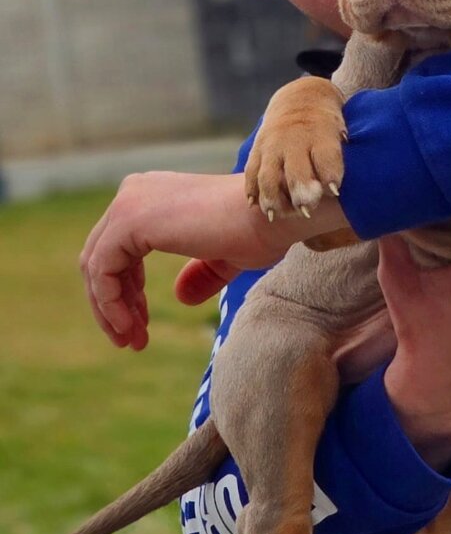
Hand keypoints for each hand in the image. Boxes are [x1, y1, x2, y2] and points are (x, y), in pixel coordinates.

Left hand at [80, 171, 347, 349]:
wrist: (272, 215)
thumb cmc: (260, 230)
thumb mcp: (225, 256)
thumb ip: (202, 272)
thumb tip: (181, 297)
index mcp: (154, 194)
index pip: (119, 248)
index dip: (126, 291)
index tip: (141, 326)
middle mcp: (135, 192)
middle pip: (101, 258)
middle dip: (115, 304)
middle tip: (133, 341)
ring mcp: (129, 203)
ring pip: (96, 267)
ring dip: (111, 310)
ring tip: (133, 342)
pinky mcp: (128, 221)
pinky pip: (102, 272)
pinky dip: (111, 304)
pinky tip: (133, 327)